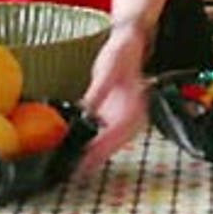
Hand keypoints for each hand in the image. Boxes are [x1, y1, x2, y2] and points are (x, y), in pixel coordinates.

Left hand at [77, 22, 149, 176]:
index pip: (117, 133)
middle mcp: (134, 115)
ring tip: (77, 167)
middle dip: (97, 159)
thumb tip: (87, 110)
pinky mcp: (117, 115)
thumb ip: (98, 91)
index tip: (86, 161)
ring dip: (96, 155)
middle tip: (76, 170)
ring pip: (113, 143)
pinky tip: (82, 149)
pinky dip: (96, 144)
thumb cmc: (122, 52)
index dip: (102, 149)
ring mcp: (126, 117)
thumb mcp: (109, 68)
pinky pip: (107, 134)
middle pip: (115, 144)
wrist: (130, 42)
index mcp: (136, 105)